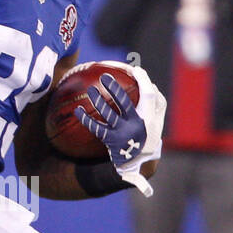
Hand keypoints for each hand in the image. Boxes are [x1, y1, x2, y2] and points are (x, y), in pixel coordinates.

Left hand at [75, 69, 166, 196]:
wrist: (139, 163)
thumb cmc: (146, 135)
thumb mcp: (156, 121)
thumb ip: (154, 103)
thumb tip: (145, 80)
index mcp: (149, 118)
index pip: (149, 95)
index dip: (143, 81)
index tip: (136, 69)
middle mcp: (137, 126)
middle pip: (126, 103)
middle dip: (116, 89)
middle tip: (105, 76)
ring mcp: (123, 134)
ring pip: (109, 115)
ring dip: (99, 102)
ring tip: (90, 90)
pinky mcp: (111, 141)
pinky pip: (96, 128)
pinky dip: (86, 119)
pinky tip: (76, 110)